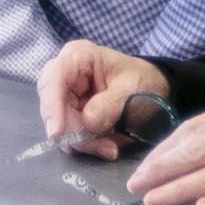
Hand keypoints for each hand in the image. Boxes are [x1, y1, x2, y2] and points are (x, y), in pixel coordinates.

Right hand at [36, 40, 173, 158]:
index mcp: (77, 57)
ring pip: (59, 123)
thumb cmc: (143, 80)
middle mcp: (64, 75)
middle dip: (73, 130)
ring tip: (110, 148)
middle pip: (52, 106)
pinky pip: (69, 133)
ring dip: (83, 141)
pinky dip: (87, 144)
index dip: (52, 106)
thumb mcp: (133, 88)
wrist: (153, 88)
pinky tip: (107, 146)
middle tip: (104, 147)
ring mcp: (65, 95)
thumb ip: (111, 103)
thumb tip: (89, 122)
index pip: (53, 79)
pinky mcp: (70, 113)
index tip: (57, 133)